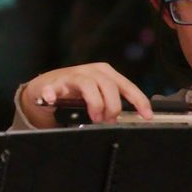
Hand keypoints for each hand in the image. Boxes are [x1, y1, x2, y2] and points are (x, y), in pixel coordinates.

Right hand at [18, 62, 151, 127]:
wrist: (45, 87)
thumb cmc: (74, 93)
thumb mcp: (98, 95)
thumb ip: (111, 103)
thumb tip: (127, 119)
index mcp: (106, 74)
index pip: (127, 86)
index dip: (139, 101)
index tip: (146, 115)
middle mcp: (91, 72)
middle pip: (109, 86)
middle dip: (113, 106)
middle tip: (110, 120)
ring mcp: (72, 76)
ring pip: (88, 85)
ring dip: (95, 103)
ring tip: (94, 117)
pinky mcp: (53, 83)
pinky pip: (54, 87)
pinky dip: (53, 93)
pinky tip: (52, 100)